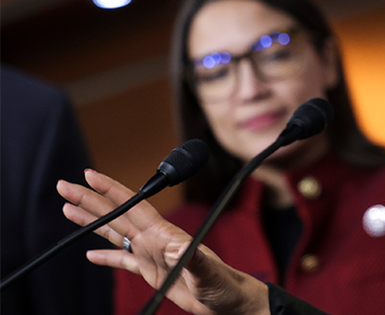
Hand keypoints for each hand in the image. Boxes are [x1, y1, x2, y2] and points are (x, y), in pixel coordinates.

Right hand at [58, 169, 268, 314]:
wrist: (227, 300)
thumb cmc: (222, 283)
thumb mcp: (207, 271)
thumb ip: (192, 258)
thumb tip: (180, 247)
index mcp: (164, 234)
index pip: (132, 205)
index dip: (111, 190)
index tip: (89, 176)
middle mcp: (154, 239)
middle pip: (116, 214)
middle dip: (90, 200)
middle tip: (64, 186)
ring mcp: (151, 254)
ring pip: (115, 233)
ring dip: (92, 222)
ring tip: (68, 209)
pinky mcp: (151, 271)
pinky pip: (123, 261)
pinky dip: (106, 257)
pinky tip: (90, 254)